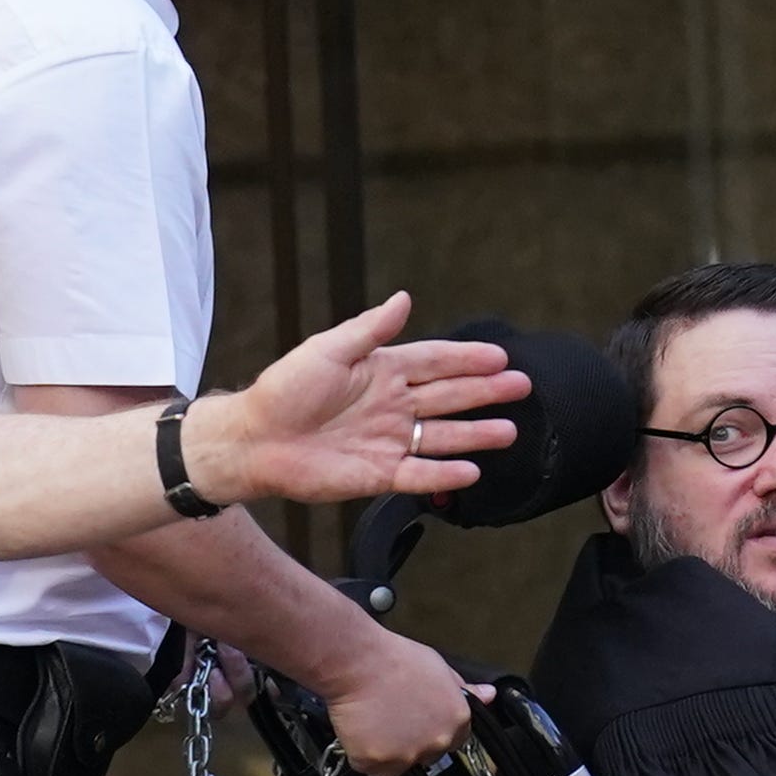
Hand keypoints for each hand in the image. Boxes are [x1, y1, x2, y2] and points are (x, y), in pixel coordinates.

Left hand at [189, 297, 520, 511]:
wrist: (255, 440)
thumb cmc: (283, 390)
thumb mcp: (328, 349)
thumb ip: (370, 329)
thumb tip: (404, 299)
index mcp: (380, 371)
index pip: (435, 362)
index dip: (467, 359)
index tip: (501, 357)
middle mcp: (391, 406)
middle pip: (448, 397)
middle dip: (485, 392)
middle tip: (520, 387)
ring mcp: (388, 441)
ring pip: (442, 437)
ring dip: (476, 434)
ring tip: (509, 431)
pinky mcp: (378, 475)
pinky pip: (420, 475)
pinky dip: (445, 475)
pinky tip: (472, 471)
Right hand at [322, 623, 485, 775]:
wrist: (359, 662)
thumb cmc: (394, 660)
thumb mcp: (439, 667)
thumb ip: (464, 690)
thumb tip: (488, 695)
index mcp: (457, 719)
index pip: (454, 742)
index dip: (433, 732)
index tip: (419, 723)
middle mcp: (437, 741)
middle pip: (426, 757)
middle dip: (410, 743)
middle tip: (392, 718)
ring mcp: (407, 754)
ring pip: (397, 767)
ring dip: (386, 752)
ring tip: (374, 722)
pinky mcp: (378, 762)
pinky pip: (369, 768)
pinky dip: (362, 755)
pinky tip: (360, 729)